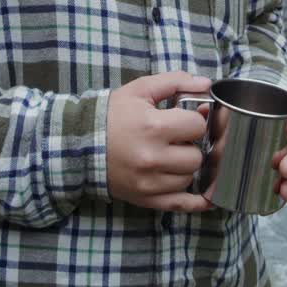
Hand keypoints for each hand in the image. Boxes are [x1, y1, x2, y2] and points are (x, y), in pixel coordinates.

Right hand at [106, 72, 215, 212]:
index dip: (193, 120)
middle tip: (175, 140)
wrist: (79, 144)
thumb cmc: (112, 115)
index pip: (198, 126)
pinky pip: (181, 205)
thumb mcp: (140, 90)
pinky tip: (207, 196)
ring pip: (189, 177)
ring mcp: (149, 183)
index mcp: (153, 127)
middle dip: (190, 145)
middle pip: (196, 156)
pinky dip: (196, 202)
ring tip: (170, 156)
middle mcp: (153, 158)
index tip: (182, 120)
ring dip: (185, 167)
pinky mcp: (146, 199)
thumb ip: (175, 81)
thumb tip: (206, 84)